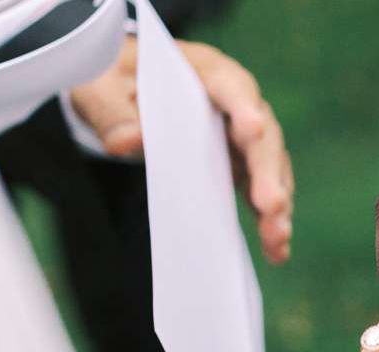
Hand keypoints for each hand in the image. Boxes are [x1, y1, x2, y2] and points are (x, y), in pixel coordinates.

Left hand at [70, 37, 293, 262]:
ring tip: (278, 237)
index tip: (254, 129)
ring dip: (276, 204)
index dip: (244, 107)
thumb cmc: (112, 80)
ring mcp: (239, 137)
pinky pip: (258, 193)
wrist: (119, 91)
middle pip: (261, 136)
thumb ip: (113, 113)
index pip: (230, 85)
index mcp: (203, 71)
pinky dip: (267, 221)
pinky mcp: (238, 166)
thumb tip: (129, 142)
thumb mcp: (100, 89)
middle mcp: (232, 103)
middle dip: (268, 172)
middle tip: (273, 205)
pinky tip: (277, 251)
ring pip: (269, 169)